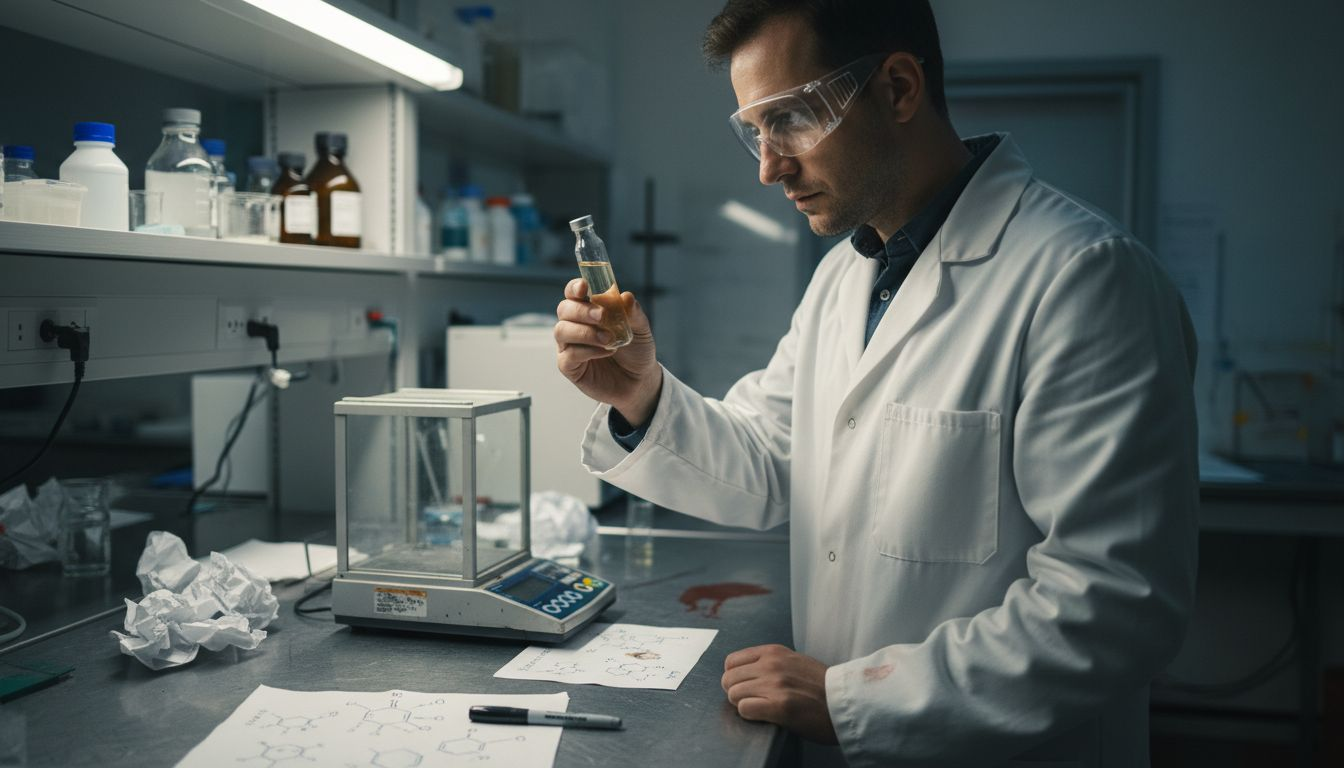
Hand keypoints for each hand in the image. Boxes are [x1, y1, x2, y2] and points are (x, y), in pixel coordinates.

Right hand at [554, 277, 661, 424]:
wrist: (640, 380)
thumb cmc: (636, 350)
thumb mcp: (641, 329)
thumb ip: (633, 313)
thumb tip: (625, 297)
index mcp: (589, 309)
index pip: (573, 293)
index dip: (575, 287)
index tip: (584, 288)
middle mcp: (575, 324)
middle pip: (564, 309)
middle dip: (582, 310)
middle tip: (602, 316)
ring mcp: (569, 345)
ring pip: (561, 331)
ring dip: (585, 332)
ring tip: (608, 339)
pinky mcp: (569, 366)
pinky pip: (568, 355)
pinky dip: (587, 351)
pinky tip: (605, 352)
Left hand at [722, 644, 837, 744]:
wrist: (845, 703)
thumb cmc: (821, 686)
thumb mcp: (794, 661)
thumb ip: (771, 662)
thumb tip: (745, 672)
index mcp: (774, 652)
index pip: (731, 662)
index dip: (735, 677)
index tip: (746, 686)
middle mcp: (772, 665)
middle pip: (728, 679)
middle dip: (736, 692)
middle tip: (752, 701)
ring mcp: (775, 685)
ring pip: (733, 694)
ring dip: (743, 705)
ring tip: (760, 708)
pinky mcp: (780, 707)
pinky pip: (744, 709)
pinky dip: (750, 715)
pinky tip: (765, 715)